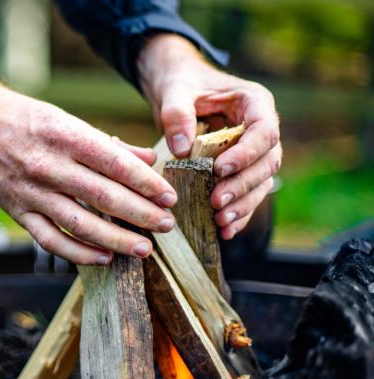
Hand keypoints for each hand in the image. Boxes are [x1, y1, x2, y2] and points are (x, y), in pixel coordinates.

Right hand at [0, 67, 177, 264]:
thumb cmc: (27, 120)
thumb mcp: (67, 120)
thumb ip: (108, 144)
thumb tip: (148, 160)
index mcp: (66, 136)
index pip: (115, 164)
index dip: (146, 184)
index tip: (169, 197)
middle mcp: (48, 166)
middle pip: (103, 196)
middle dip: (141, 214)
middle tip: (167, 225)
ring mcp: (31, 192)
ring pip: (80, 223)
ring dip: (116, 239)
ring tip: (143, 248)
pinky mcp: (18, 212)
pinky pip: (51, 240)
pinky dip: (78, 253)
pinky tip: (103, 258)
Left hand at [138, 34, 281, 239]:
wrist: (178, 88)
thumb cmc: (181, 83)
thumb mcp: (175, 91)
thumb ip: (176, 114)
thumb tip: (181, 148)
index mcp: (255, 103)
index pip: (264, 131)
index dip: (246, 153)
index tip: (220, 170)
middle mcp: (261, 128)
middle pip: (267, 162)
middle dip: (243, 185)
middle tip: (217, 202)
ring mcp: (254, 150)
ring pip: (261, 182)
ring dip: (243, 204)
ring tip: (220, 221)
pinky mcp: (241, 168)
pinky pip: (248, 194)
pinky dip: (239, 213)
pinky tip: (224, 231)